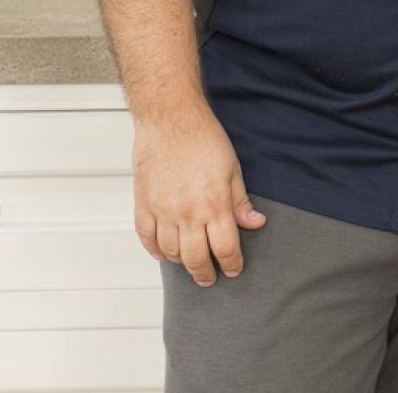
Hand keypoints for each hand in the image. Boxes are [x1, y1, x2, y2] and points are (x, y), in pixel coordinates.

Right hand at [132, 106, 266, 285]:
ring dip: (181, 263)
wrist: (170, 120)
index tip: (234, 269)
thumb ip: (241, 201)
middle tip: (211, 278)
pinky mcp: (143, 205)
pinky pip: (146, 238)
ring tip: (190, 264)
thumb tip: (255, 223)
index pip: (225, 248)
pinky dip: (155, 250)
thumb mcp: (232, 169)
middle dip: (205, 273)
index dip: (232, 264)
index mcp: (214, 205)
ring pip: (170, 252)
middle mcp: (187, 213)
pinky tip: (163, 254)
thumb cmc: (203, 139)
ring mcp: (162, 211)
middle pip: (195, 259)